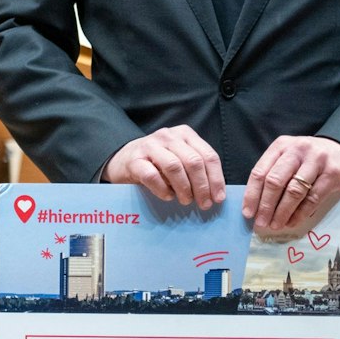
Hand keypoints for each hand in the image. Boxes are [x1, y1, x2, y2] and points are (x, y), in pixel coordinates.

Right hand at [103, 125, 225, 210]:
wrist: (122, 160)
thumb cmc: (156, 163)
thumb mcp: (179, 158)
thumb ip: (195, 168)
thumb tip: (215, 193)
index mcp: (184, 134)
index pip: (208, 155)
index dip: (216, 178)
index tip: (218, 197)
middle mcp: (168, 136)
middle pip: (193, 161)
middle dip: (202, 186)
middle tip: (204, 203)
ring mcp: (149, 146)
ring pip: (174, 167)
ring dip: (184, 188)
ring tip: (186, 201)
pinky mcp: (134, 160)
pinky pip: (152, 176)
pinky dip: (163, 189)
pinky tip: (167, 196)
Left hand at [243, 136, 339, 232]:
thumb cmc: (309, 158)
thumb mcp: (289, 156)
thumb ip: (273, 173)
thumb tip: (256, 204)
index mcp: (281, 146)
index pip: (260, 172)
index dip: (252, 195)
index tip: (248, 213)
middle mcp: (297, 150)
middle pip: (275, 181)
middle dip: (265, 206)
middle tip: (261, 222)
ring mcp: (317, 161)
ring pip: (294, 191)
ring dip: (282, 212)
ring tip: (275, 225)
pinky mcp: (333, 174)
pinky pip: (313, 198)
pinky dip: (300, 213)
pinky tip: (293, 221)